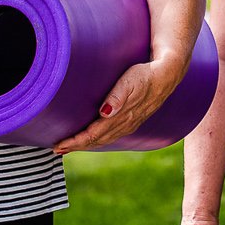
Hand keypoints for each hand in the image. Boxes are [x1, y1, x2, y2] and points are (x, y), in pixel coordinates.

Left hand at [54, 54, 187, 154]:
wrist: (167, 75)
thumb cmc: (145, 75)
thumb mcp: (131, 81)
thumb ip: (118, 97)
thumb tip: (104, 113)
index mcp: (122, 116)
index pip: (93, 134)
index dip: (75, 141)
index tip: (59, 144)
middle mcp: (125, 124)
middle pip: (96, 141)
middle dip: (76, 146)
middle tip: (56, 149)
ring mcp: (130, 124)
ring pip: (104, 140)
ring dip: (86, 145)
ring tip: (69, 147)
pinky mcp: (132, 121)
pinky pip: (111, 136)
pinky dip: (97, 140)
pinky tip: (93, 139)